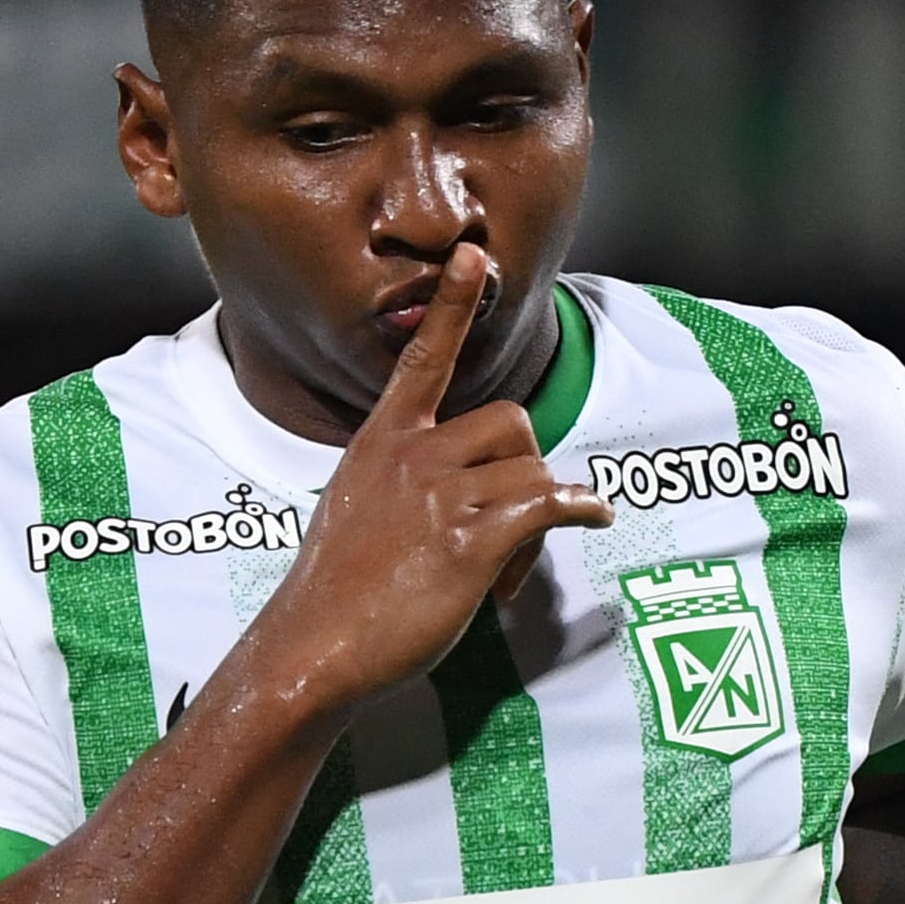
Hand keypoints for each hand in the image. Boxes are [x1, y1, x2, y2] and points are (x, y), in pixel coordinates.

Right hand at [249, 246, 612, 715]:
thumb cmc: (335, 593)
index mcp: (380, 443)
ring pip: (533, 471)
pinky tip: (591, 519)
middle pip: (512, 422)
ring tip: (505, 570)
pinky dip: (580, 510)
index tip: (471, 254)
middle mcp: (411, 457)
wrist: (313, 649)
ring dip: (539, 520)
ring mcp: (439, 497)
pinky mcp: (468, 541)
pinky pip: (550, 503)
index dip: (450, 306)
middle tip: (512, 530)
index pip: (423, 359)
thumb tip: (463, 493)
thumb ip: (404, 483)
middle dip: (527, 468)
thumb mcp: (356, 511)